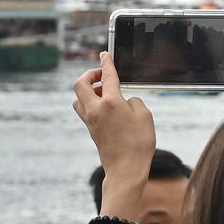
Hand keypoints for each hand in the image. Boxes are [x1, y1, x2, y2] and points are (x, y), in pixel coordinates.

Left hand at [73, 53, 154, 182]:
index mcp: (111, 102)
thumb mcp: (145, 116)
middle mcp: (95, 109)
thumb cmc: (139, 143)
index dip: (106, 62)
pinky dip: (90, 102)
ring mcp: (90, 120)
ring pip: (78, 97)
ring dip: (87, 90)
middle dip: (89, 75)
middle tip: (101, 75)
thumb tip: (124, 101)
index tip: (104, 54)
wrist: (125, 169)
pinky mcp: (90, 129)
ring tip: (104, 92)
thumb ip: (134, 101)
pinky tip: (105, 107)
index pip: (107, 76)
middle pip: (79, 84)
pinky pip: (83, 109)